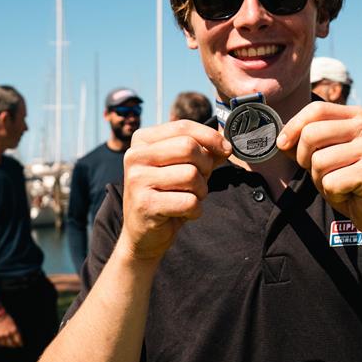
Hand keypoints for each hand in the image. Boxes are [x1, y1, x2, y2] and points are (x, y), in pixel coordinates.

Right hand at [0, 312, 23, 347]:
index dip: (20, 343)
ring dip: (8, 345)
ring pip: (6, 344)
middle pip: (12, 343)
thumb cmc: (6, 317)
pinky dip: (2, 344)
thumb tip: (17, 336)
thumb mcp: (13, 323)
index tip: (21, 345)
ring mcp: (1, 336)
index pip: (18, 340)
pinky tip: (4, 343)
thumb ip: (15, 330)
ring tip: (10, 345)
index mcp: (14, 330)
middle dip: (15, 345)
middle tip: (16, 346)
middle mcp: (8, 334)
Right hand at [119, 120, 231, 260]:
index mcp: (142, 140)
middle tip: (200, 181)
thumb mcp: (182, 167)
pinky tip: (184, 212)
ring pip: (191, 175)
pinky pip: (189, 201)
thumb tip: (226, 141)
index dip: (211, 137)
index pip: (183, 127)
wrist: (144, 235)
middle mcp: (135, 156)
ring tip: (189, 198)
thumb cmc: (167, 195)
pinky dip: (195, 210)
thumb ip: (203, 151)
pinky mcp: (145, 204)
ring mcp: (137, 180)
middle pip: (188, 148)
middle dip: (205, 166)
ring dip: (200, 191)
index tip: (226, 149)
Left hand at [277, 102, 361, 240]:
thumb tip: (278, 137)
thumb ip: (303, 143)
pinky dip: (333, 194)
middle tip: (319, 172)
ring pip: (319, 161)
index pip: (316, 109)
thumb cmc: (349, 182)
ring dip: (321, 180)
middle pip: (312, 133)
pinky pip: (331, 182)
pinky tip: (349, 194)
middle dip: (304, 158)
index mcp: (356, 116)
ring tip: (339, 183)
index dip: (293, 127)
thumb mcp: (323, 157)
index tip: (282, 143)